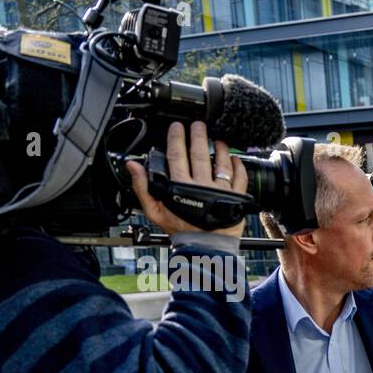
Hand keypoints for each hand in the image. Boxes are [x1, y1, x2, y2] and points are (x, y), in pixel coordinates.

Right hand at [125, 121, 247, 236]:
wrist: (204, 248)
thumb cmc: (180, 229)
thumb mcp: (155, 211)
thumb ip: (142, 187)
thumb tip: (132, 166)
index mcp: (180, 186)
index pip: (176, 155)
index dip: (176, 139)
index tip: (177, 127)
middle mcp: (201, 185)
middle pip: (199, 154)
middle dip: (198, 135)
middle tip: (198, 124)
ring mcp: (220, 190)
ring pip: (221, 163)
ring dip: (220, 148)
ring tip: (218, 140)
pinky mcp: (236, 197)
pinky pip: (239, 178)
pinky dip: (238, 166)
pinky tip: (235, 158)